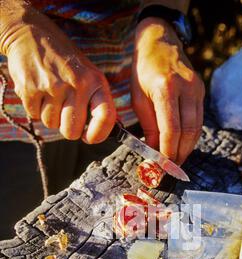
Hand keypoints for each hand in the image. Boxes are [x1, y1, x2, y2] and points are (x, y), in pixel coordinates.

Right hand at [2, 6, 115, 142]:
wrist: (32, 34)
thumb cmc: (66, 61)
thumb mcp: (89, 74)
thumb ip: (98, 100)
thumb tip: (109, 128)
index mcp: (95, 81)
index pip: (105, 116)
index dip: (98, 135)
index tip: (89, 138)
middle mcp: (76, 83)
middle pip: (72, 130)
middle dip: (68, 130)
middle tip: (66, 117)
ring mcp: (52, 86)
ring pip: (51, 124)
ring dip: (50, 116)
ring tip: (51, 97)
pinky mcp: (31, 88)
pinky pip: (35, 115)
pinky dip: (35, 109)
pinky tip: (38, 92)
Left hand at [132, 18, 204, 164]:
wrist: (160, 43)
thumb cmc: (143, 72)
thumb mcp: (138, 98)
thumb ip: (148, 125)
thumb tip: (156, 151)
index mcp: (165, 88)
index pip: (171, 129)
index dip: (168, 151)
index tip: (163, 166)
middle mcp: (186, 88)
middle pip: (188, 131)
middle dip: (180, 153)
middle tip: (171, 168)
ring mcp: (197, 89)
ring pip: (197, 128)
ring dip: (187, 148)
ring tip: (177, 160)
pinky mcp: (201, 91)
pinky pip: (199, 120)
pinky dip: (191, 136)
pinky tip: (182, 145)